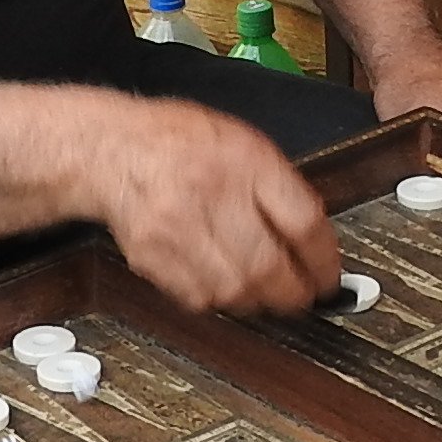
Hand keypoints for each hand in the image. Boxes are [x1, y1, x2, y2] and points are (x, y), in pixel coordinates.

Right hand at [85, 95, 338, 311]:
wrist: (111, 150)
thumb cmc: (179, 142)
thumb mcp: (243, 141)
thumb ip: (279, 185)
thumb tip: (314, 237)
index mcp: (244, 160)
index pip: (302, 222)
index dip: (324, 260)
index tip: (330, 276)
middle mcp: (211, 193)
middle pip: (268, 266)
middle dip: (294, 292)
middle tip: (303, 296)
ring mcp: (178, 229)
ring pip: (235, 290)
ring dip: (258, 300)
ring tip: (265, 292)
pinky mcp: (152, 257)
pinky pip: (199, 297)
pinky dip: (219, 299)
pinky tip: (223, 284)